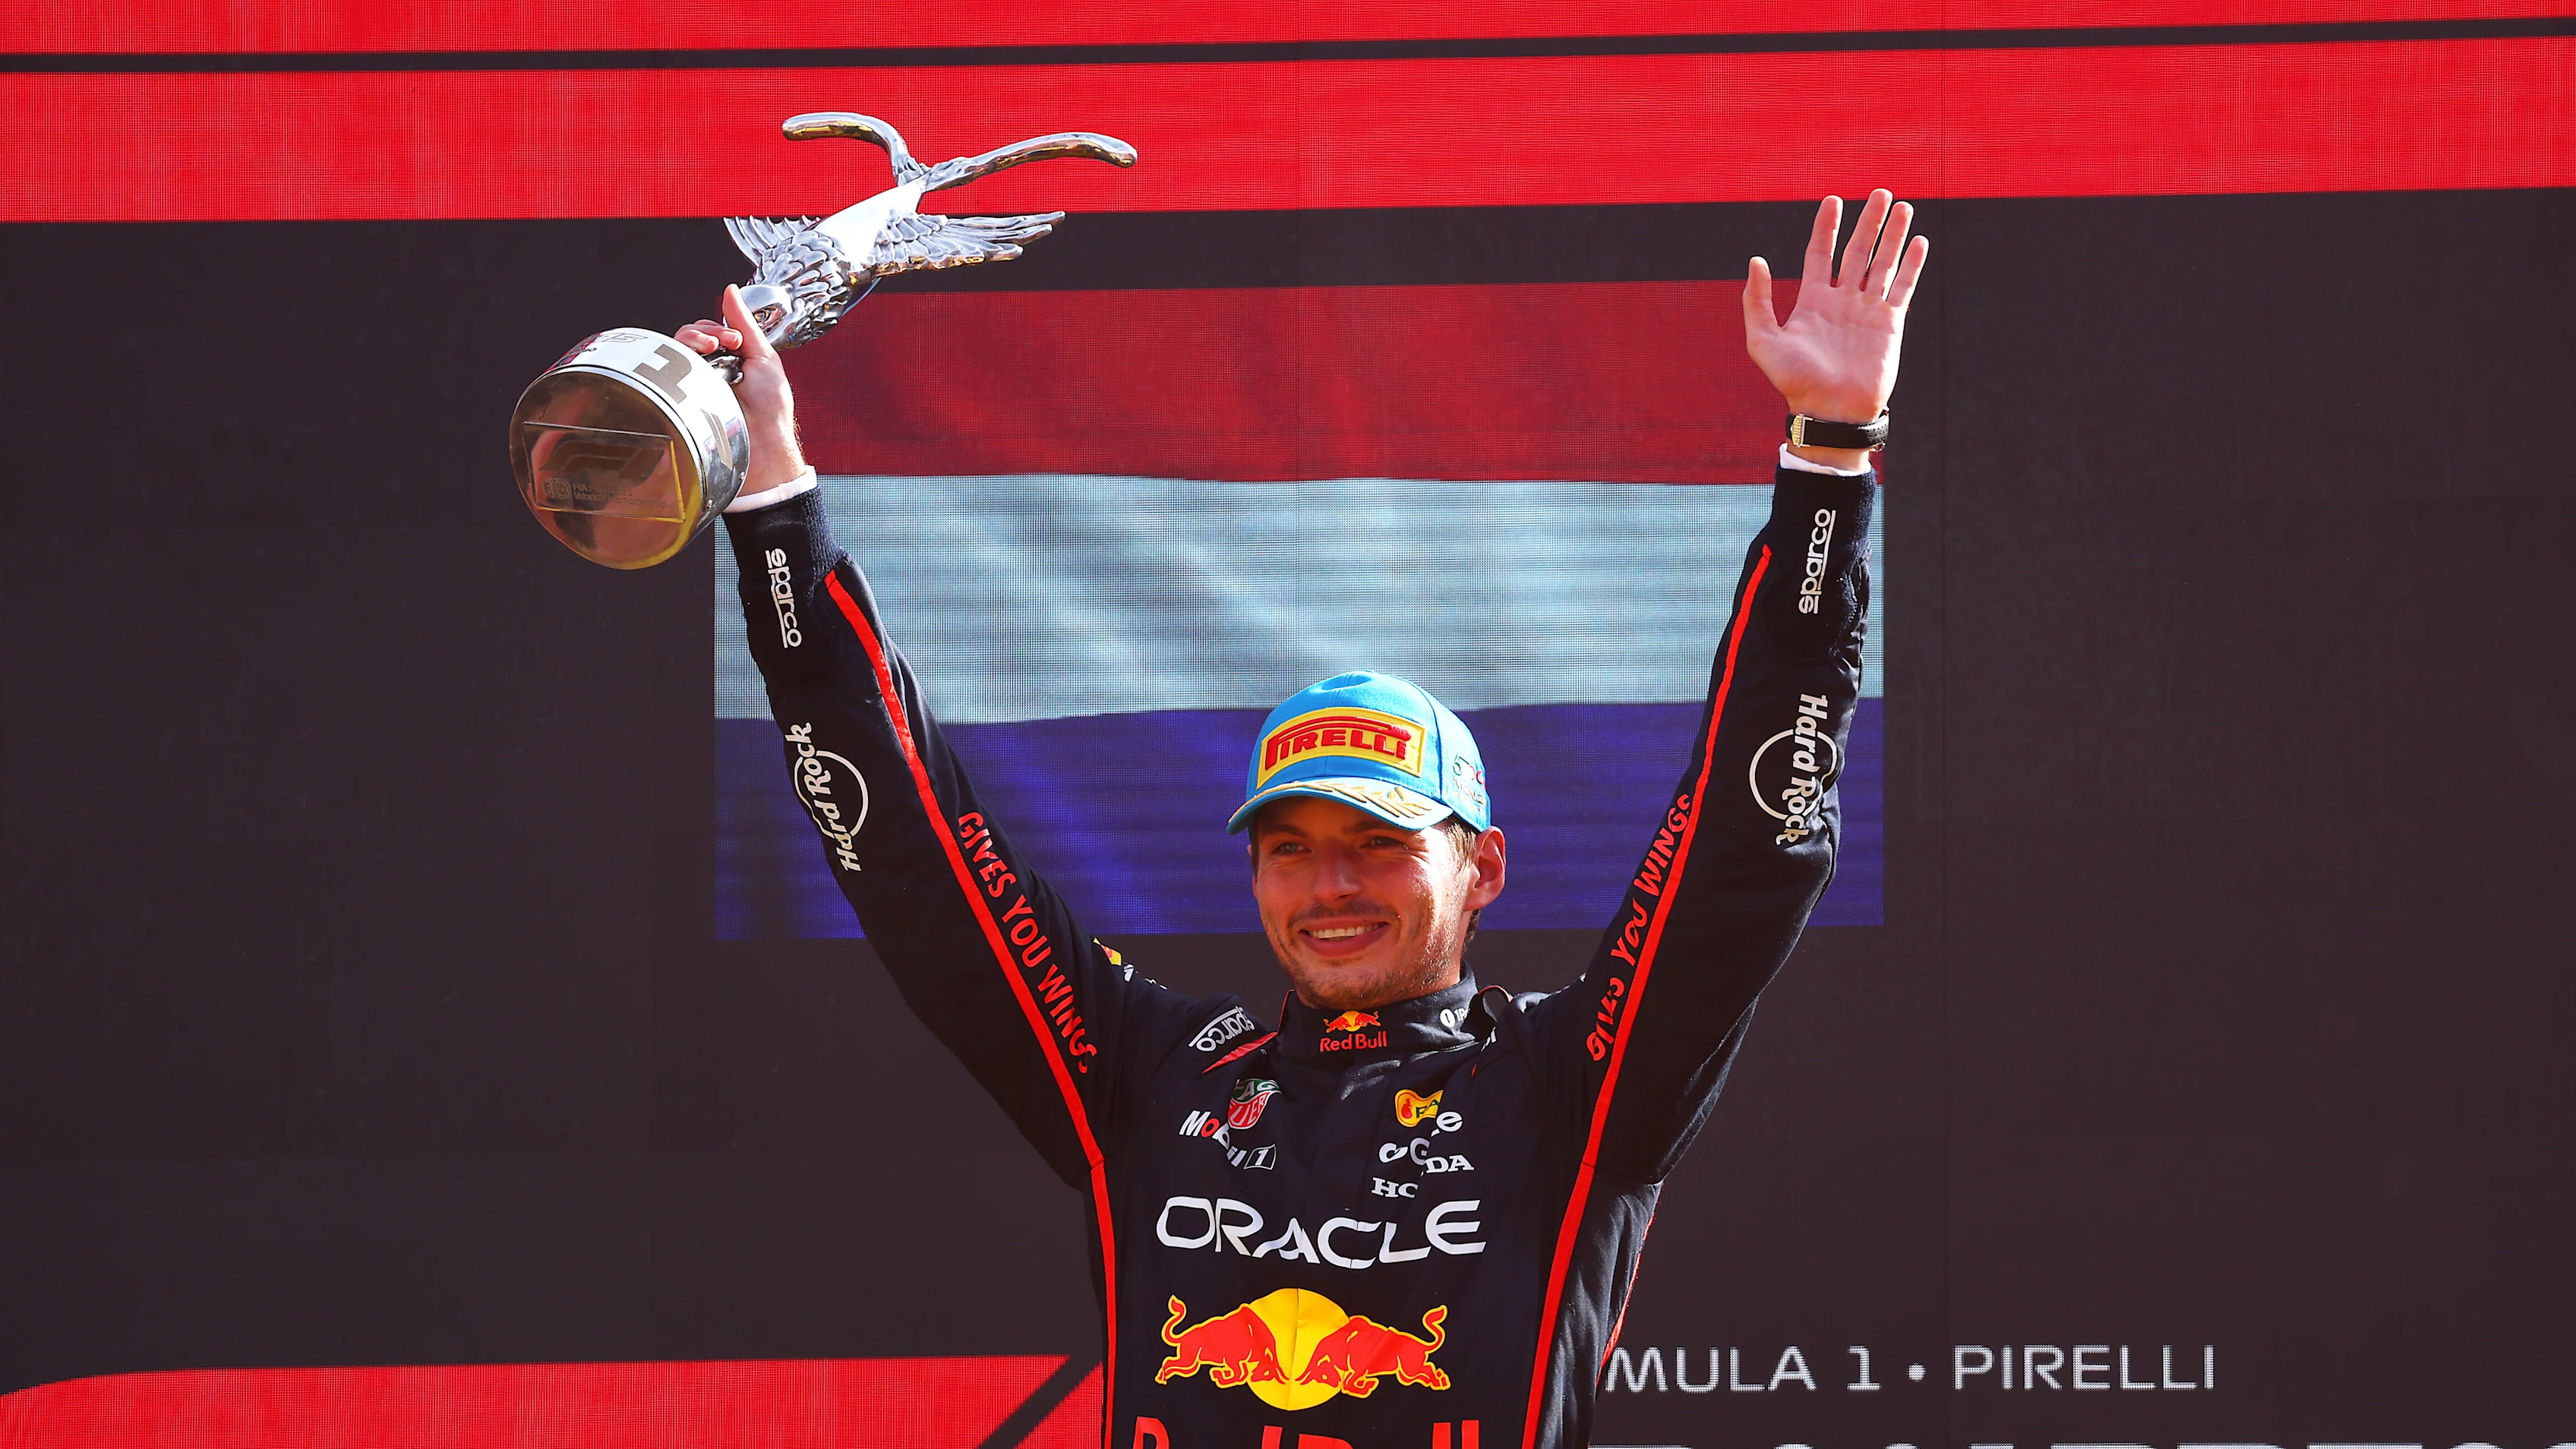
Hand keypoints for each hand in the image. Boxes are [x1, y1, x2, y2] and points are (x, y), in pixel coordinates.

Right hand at [677, 284, 808, 494]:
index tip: (735, 339)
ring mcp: (693, 382)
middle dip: (704, 330)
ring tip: (709, 348)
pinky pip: (667, 368)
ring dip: (691, 339)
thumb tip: (730, 291)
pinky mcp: (681, 396)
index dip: (719, 327)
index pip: (710, 330)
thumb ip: (745, 323)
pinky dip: (677, 356)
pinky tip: (695, 359)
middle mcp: (708, 369)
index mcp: (729, 359)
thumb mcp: (763, 356)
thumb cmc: (770, 408)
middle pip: (690, 335)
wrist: (762, 444)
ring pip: (676, 348)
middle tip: (724, 343)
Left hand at [1744, 190, 1928, 470]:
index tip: (1833, 200)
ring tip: (1903, 206)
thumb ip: (1756, 301)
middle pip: (1856, 251)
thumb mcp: (1763, 341)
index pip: (1820, 254)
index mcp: (1812, 302)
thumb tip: (1755, 261)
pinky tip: (1919, 242)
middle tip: (1881, 192)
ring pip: (1883, 263)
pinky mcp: (1890, 324)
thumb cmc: (1794, 382)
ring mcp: (1867, 311)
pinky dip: (1912, 265)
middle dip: (1868, 221)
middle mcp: (1841, 302)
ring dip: (1893, 235)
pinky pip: (1902, 288)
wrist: (1830, 412)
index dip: (1826, 227)